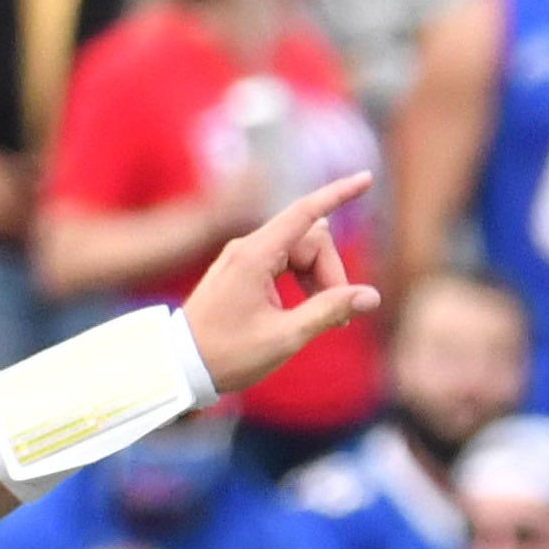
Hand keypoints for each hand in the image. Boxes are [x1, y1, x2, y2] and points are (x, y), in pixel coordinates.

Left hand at [182, 175, 378, 399]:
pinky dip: (299, 282)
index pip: (305, 212)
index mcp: (254, 256)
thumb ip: (329, 310)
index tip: (366, 178)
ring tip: (326, 320)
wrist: (177, 370)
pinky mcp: (239, 272)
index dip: (338, 194)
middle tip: (340, 319)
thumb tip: (370, 296)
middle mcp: (246, 248)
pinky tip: (306, 309)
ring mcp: (241, 258)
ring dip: (318, 279)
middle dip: (330, 273)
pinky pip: (281, 263)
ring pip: (297, 253)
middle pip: (309, 241)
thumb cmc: (225, 356)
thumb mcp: (284, 337)